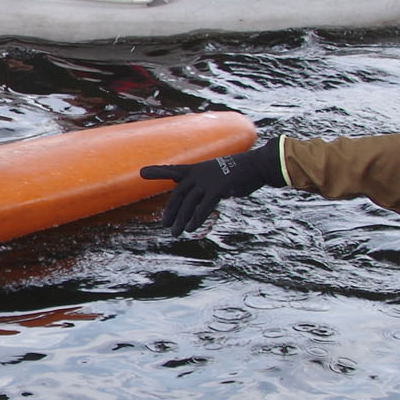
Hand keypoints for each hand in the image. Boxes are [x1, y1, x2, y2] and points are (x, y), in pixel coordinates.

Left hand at [137, 143, 285, 234]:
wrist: (257, 166)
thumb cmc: (237, 173)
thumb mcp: (217, 177)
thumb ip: (204, 187)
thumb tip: (195, 200)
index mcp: (197, 170)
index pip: (173, 170)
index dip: (158, 172)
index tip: (142, 172)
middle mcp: (199, 174)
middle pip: (179, 194)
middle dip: (171, 211)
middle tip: (165, 225)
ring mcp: (208, 180)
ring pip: (189, 203)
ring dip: (182, 219)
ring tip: (176, 232)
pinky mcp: (219, 188)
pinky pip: (204, 206)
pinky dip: (197, 218)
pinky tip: (192, 228)